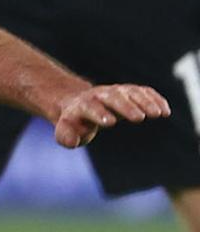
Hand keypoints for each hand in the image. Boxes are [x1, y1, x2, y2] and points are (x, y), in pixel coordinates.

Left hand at [53, 83, 170, 148]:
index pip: (89, 107)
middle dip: (125, 106)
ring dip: (144, 101)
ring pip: (129, 92)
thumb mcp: (65, 130)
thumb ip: (66, 135)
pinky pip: (142, 91)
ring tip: (158, 113)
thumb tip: (72, 140)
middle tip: (139, 117)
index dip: (98, 113)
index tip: (110, 122)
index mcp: (82, 106)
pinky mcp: (128, 93)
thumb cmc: (74, 122)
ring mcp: (115, 92)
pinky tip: (165, 110)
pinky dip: (153, 98)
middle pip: (112, 97)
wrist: (77, 103)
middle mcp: (99, 95)